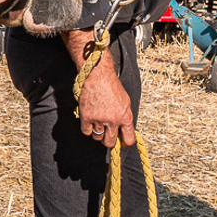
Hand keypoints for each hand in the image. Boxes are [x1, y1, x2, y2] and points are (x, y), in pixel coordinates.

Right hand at [66, 29, 135, 147]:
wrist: (98, 74)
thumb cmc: (111, 85)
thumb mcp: (125, 101)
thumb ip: (125, 117)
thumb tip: (124, 131)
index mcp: (125, 116)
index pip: (129, 139)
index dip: (125, 142)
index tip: (122, 142)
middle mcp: (113, 120)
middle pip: (110, 142)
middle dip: (109, 140)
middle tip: (107, 133)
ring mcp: (99, 119)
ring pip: (98, 138)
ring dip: (98, 133)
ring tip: (98, 123)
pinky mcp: (87, 116)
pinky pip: (86, 132)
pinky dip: (87, 128)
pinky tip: (90, 121)